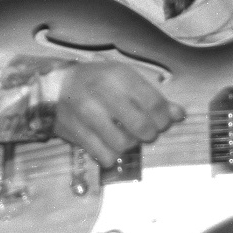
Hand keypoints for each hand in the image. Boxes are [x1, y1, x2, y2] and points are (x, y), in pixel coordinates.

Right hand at [53, 62, 184, 167]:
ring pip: (124, 144)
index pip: (155, 103)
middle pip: (142, 126)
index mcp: (119, 75)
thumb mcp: (125, 80)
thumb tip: (179, 115)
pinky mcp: (76, 132)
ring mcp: (87, 114)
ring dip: (130, 145)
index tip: (160, 122)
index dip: (164, 119)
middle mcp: (103, 92)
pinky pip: (105, 156)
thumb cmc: (97, 82)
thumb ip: (153, 97)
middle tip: (145, 132)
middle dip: (149, 133)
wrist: (53, 87)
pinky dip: (112, 155)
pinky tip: (108, 144)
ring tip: (124, 136)